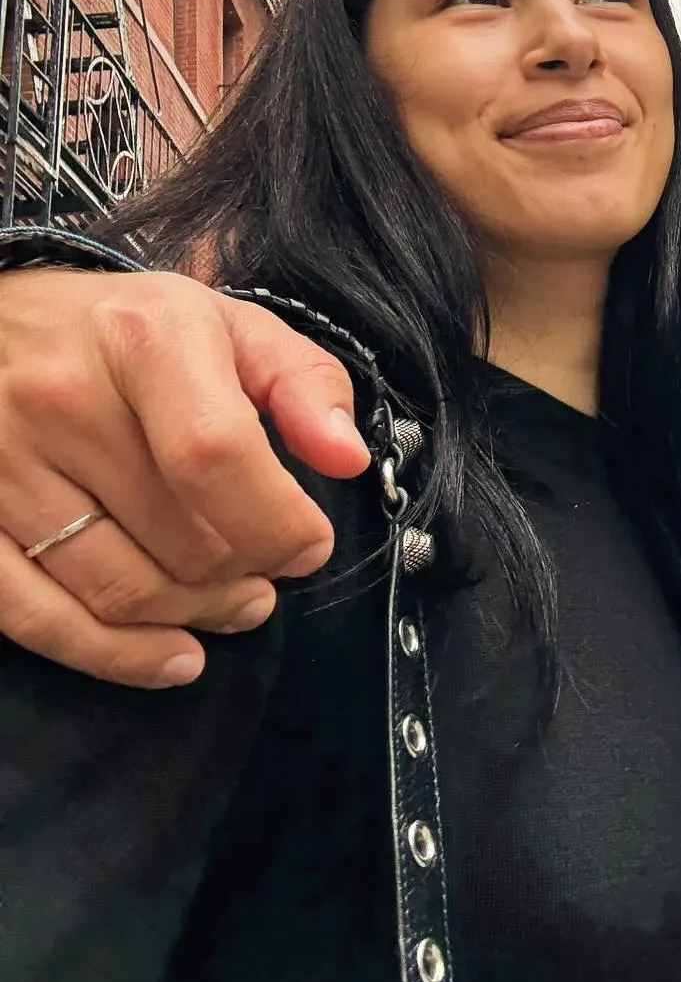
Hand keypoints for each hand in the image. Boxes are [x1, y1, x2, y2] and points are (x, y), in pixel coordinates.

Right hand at [0, 269, 370, 688]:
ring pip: (119, 589)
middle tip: (268, 576)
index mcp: (142, 340)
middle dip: (245, 574)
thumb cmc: (128, 331)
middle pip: (177, 537)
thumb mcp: (229, 326)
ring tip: (234, 605)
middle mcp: (61, 400)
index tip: (308, 545)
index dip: (276, 521)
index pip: (215, 455)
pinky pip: (38, 617)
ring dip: (194, 617)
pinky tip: (170, 655)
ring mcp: (1, 464)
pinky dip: (115, 654)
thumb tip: (346, 457)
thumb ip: (304, 384)